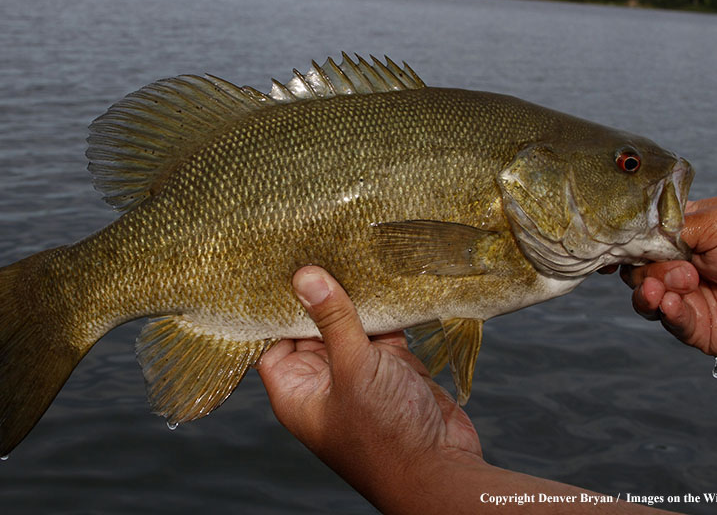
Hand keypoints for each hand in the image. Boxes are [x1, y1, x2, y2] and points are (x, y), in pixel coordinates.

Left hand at [256, 266, 482, 511]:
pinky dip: (386, 310)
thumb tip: (306, 277)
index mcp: (297, 390)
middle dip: (320, 294)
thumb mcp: (353, 370)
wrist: (442, 470)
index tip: (281, 268)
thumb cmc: (385, 437)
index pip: (274, 341)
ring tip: (349, 252)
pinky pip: (383, 331)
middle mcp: (325, 380)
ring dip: (355, 299)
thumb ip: (332, 320)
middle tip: (318, 246)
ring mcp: (360, 374)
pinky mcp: (393, 368)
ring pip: (350, 326)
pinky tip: (384, 278)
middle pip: (313, 327)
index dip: (277, 309)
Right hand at [622, 197, 716, 354]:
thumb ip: (672, 227)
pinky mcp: (700, 328)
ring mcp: (689, 299)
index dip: (624, 247)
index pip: (640, 242)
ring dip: (647, 293)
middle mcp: (682, 268)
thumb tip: (633, 237)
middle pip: (636, 272)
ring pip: (646, 300)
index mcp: (683, 238)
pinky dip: (666, 313)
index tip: (613, 250)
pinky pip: (671, 324)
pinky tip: (671, 302)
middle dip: (645, 270)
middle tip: (676, 269)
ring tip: (662, 289)